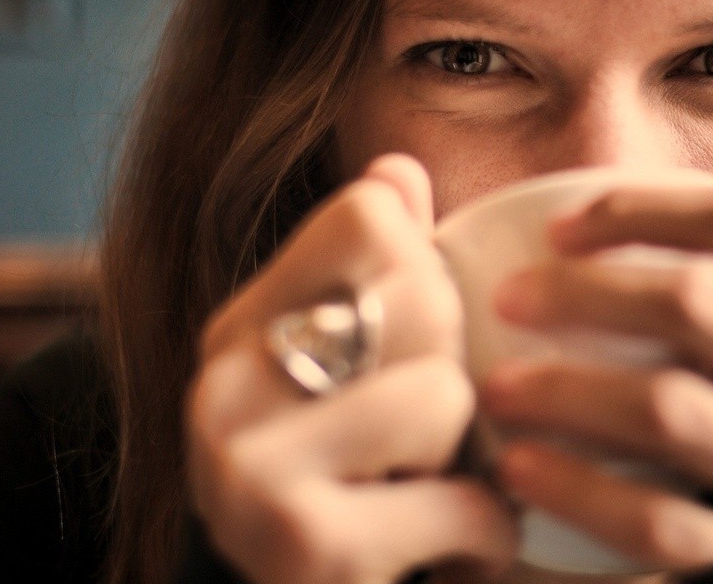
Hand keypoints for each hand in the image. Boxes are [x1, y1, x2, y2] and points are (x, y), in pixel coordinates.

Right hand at [186, 154, 516, 583]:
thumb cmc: (339, 486)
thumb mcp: (343, 372)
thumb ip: (373, 271)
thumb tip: (400, 167)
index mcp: (240, 324)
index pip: (371, 216)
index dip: (428, 272)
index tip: (416, 343)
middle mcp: (226, 381)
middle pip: (421, 295)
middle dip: (455, 371)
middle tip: (427, 435)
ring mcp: (251, 464)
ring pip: (444, 395)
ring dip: (470, 459)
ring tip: (428, 489)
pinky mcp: (303, 542)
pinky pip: (464, 502)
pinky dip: (486, 533)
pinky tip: (449, 548)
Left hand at [482, 179, 712, 571]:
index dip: (642, 208)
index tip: (559, 229)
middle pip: (699, 304)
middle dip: (582, 291)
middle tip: (509, 298)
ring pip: (671, 410)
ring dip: (565, 390)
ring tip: (497, 389)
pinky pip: (661, 523)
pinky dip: (581, 491)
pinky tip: (521, 468)